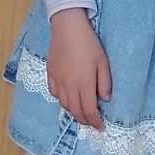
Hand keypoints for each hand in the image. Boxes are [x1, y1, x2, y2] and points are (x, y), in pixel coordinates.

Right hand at [47, 8, 111, 131]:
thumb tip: (105, 99)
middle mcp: (69, 85)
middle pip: (75, 110)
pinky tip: (67, 98)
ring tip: (81, 112)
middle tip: (91, 122)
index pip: (89, 110)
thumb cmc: (88, 43)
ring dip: (73, 111)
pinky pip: (54, 93)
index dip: (95, 121)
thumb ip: (104, 82)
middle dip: (84, 119)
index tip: (100, 127)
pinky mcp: (50, 73)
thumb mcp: (103, 62)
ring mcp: (58, 80)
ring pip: (64, 104)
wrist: (67, 27)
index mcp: (84, 83)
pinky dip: (61, 100)